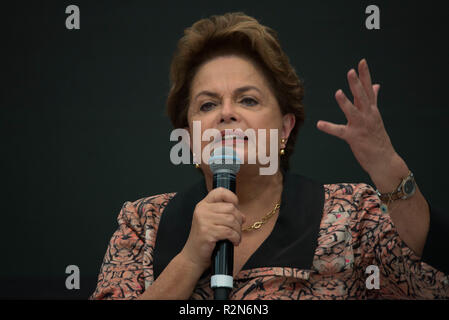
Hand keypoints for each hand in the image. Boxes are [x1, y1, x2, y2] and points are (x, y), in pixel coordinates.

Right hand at [180, 187, 245, 271]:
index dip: (231, 197)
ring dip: (238, 230)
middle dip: (239, 219)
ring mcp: (203, 221)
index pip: (219, 192)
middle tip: (238, 229)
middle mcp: (202, 210)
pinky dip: (236, 237)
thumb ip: (225, 215)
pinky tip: (234, 242)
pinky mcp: (207, 232)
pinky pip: (229, 232)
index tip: (236, 206)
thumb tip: (242, 216)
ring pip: (231, 220)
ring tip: (236, 237)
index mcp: (203, 205)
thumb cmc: (205, 239)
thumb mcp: (212, 222)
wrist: (193, 256)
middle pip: (230, 208)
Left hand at [316, 59, 396, 176]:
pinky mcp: (354, 138)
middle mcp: (368, 115)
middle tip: (350, 71)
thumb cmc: (377, 137)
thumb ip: (373, 99)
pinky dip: (329, 128)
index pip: (368, 88)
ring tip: (338, 93)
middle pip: (362, 97)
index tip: (361, 61)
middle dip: (356, 84)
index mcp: (371, 109)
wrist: (384, 160)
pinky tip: (319, 124)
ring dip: (345, 103)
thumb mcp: (376, 116)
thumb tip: (376, 85)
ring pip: (353, 112)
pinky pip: (339, 132)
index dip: (365, 75)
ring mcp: (361, 126)